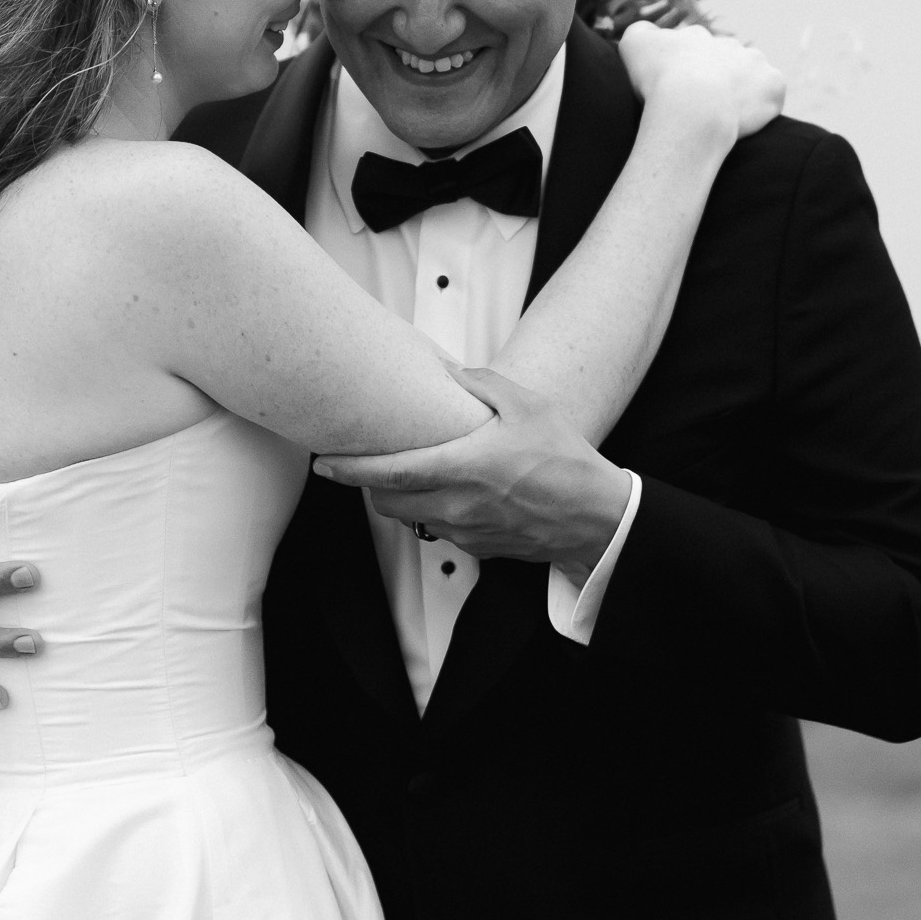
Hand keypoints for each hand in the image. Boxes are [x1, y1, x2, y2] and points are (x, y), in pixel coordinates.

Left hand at [313, 367, 631, 576]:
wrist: (596, 517)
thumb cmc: (566, 462)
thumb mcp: (527, 405)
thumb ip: (482, 384)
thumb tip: (450, 371)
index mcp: (463, 467)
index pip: (388, 473)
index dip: (348, 470)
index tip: (324, 464)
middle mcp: (456, 505)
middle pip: (386, 502)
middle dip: (369, 484)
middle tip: (369, 463)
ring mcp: (465, 531)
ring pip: (410, 518)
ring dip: (401, 498)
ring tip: (413, 474)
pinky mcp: (478, 548)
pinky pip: (439, 531)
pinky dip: (433, 512)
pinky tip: (452, 493)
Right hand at [620, 21, 785, 143]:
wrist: (691, 105)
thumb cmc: (659, 79)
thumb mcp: (633, 44)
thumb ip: (640, 33)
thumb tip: (649, 35)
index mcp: (696, 37)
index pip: (691, 49)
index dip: (684, 70)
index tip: (676, 91)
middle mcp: (728, 44)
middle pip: (724, 60)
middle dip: (715, 79)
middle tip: (700, 107)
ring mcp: (754, 63)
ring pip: (750, 75)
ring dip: (741, 90)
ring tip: (725, 117)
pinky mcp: (773, 86)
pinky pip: (771, 96)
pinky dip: (762, 107)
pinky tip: (746, 123)